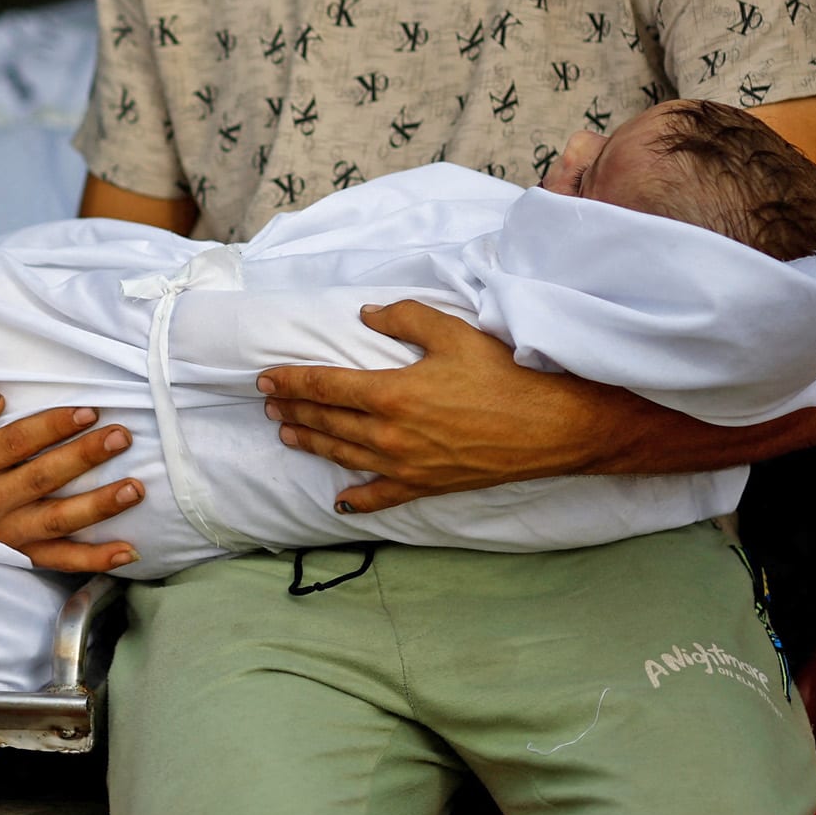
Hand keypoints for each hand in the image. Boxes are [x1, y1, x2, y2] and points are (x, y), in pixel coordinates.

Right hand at [0, 376, 142, 573]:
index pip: (15, 443)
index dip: (52, 427)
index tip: (88, 411)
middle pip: (42, 479)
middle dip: (84, 457)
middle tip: (121, 437)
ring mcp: (4, 534)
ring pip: (56, 521)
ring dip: (98, 506)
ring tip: (135, 488)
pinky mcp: (18, 555)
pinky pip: (58, 560)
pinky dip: (94, 559)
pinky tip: (128, 551)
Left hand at [258, 302, 600, 512]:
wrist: (550, 427)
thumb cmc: (502, 376)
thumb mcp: (452, 332)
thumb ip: (403, 318)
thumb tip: (366, 314)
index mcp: (390, 393)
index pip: (323, 387)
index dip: (290, 382)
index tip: (266, 379)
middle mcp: (389, 435)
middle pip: (326, 422)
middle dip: (293, 411)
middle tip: (270, 404)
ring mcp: (405, 466)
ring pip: (343, 455)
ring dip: (311, 444)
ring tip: (287, 435)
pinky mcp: (426, 486)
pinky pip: (381, 497)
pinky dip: (356, 500)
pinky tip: (339, 501)